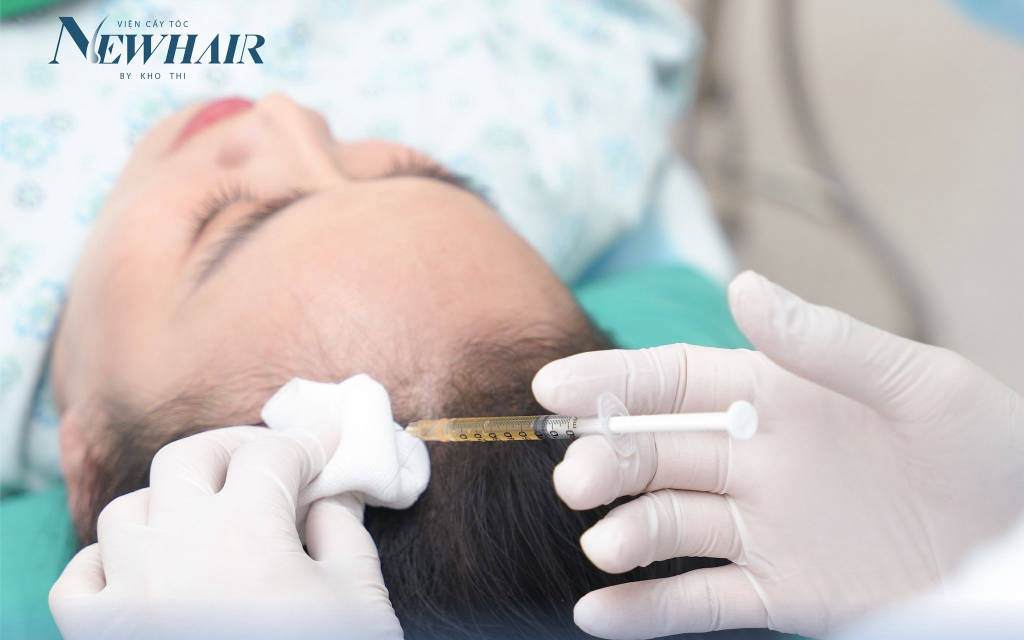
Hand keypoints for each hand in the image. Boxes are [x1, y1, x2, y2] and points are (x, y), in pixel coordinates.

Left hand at [49, 424, 402, 639]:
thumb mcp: (359, 600)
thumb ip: (346, 532)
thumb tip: (332, 497)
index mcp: (245, 529)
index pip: (272, 453)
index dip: (308, 440)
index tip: (328, 440)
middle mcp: (176, 545)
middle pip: (190, 457)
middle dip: (234, 449)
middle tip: (270, 462)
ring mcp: (128, 591)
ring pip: (127, 509)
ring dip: (169, 502)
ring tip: (206, 517)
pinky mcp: (99, 637)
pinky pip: (77, 579)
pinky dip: (105, 564)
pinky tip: (143, 571)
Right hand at [532, 271, 1023, 638]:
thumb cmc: (989, 451)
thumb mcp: (920, 386)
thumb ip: (826, 343)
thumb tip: (742, 286)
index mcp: (778, 395)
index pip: (676, 382)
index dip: (613, 382)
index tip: (554, 388)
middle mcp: (755, 457)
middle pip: (656, 453)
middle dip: (607, 460)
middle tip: (576, 481)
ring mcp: (762, 527)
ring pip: (668, 524)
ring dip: (624, 533)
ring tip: (604, 547)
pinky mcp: (779, 593)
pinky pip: (700, 600)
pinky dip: (646, 608)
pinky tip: (597, 614)